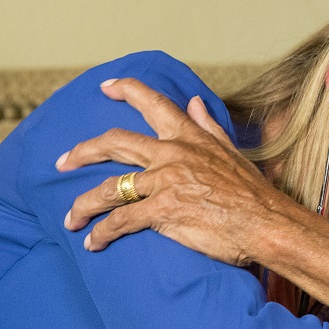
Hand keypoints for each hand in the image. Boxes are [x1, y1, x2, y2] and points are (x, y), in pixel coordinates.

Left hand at [56, 78, 300, 263]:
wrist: (266, 224)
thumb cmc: (253, 193)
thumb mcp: (231, 151)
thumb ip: (208, 126)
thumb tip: (194, 101)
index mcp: (189, 137)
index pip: (153, 102)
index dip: (126, 90)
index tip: (106, 86)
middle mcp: (172, 154)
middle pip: (114, 143)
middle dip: (81, 152)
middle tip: (62, 162)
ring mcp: (165, 182)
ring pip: (107, 188)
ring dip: (83, 205)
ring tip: (70, 218)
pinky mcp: (163, 211)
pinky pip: (120, 220)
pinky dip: (102, 233)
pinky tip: (94, 242)